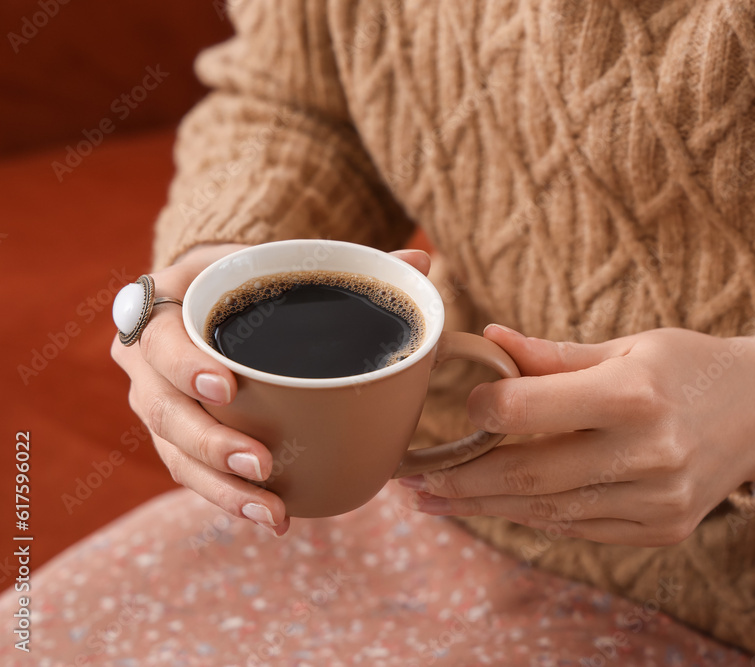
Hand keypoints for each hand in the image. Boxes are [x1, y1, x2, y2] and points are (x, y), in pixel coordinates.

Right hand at [112, 243, 431, 535]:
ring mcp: (158, 406)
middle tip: (262, 463)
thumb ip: (347, 263)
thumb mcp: (282, 262)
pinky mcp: (176, 440)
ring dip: (223, 488)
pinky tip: (272, 516)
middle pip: (162, 411)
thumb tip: (420, 258)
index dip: (184, 366)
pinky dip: (230, 499)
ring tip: (272, 509)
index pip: (159, 339)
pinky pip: (193, 476)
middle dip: (210, 443)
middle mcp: (147, 363)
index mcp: (164, 308)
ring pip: (175, 455)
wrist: (210, 300)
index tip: (227, 387)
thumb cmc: (250, 279)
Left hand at [399, 325, 754, 545]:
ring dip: (487, 507)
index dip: (482, 412)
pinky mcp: (663, 528)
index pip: (529, 410)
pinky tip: (499, 507)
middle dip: (463, 480)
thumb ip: (555, 355)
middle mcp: (648, 452)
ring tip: (438, 500)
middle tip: (415, 480)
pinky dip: (535, 517)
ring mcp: (658, 499)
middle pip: (529, 475)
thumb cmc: (690, 366)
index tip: (460, 408)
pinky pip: (580, 528)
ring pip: (549, 511)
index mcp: (634, 392)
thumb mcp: (629, 344)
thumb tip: (490, 340)